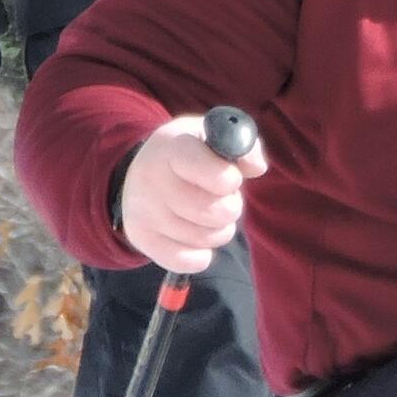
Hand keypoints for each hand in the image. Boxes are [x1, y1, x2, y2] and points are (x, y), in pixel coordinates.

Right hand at [118, 113, 267, 272]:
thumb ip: (242, 146)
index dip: (231, 180)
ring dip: (219, 231)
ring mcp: (143, 211)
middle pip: (212, 211)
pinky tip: (198, 237)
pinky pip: (186, 261)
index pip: (212, 173)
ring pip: (203, 238)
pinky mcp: (141, 238)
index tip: (231, 179)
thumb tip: (256, 167)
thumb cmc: (190, 154)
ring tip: (211, 215)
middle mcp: (151, 178)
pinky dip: (201, 255)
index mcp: (173, 147)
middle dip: (231, 208)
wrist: (143, 173)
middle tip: (225, 200)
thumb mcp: (214, 136)